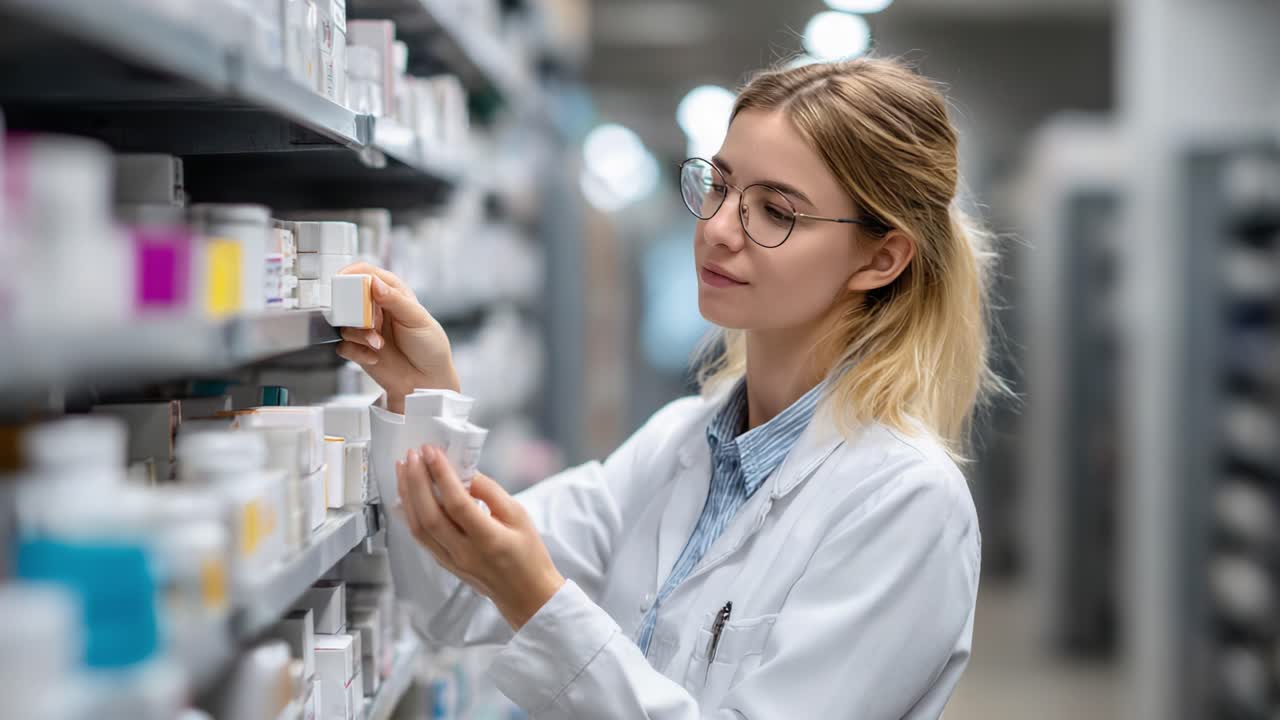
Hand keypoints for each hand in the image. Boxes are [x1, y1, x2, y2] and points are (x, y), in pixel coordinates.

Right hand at [335, 264, 459, 411]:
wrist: (428, 380)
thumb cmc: (430, 346)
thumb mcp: (417, 319)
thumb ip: (395, 300)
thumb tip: (374, 283)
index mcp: (393, 294)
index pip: (368, 274)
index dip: (354, 274)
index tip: (343, 279)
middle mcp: (377, 309)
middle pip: (349, 298)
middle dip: (354, 311)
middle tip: (369, 323)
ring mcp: (367, 329)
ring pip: (345, 324)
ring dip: (360, 335)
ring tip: (379, 344)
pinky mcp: (360, 349)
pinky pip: (344, 346)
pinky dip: (357, 352)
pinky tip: (375, 357)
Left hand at [396, 444, 564, 630]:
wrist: (526, 594)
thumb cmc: (528, 554)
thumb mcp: (519, 515)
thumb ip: (490, 492)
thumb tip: (464, 472)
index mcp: (489, 539)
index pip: (457, 503)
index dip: (442, 475)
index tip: (432, 451)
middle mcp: (465, 552)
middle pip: (430, 515)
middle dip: (417, 481)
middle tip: (413, 454)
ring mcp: (451, 561)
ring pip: (418, 527)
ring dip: (407, 495)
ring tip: (404, 469)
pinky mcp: (444, 563)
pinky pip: (420, 537)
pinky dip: (409, 513)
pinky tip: (405, 496)